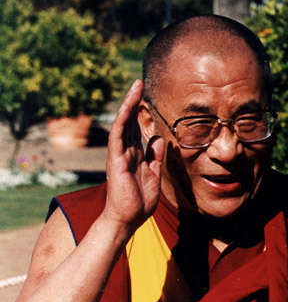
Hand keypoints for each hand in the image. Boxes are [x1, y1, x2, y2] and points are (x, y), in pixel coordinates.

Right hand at [102, 80, 164, 234]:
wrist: (128, 219)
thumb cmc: (139, 202)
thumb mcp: (154, 174)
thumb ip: (156, 157)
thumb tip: (159, 138)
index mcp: (135, 154)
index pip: (136, 128)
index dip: (141, 112)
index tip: (147, 95)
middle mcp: (125, 151)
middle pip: (128, 120)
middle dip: (134, 101)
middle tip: (139, 81)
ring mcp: (119, 154)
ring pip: (122, 123)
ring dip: (128, 104)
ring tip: (135, 86)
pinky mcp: (115, 160)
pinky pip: (117, 136)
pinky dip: (121, 120)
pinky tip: (126, 106)